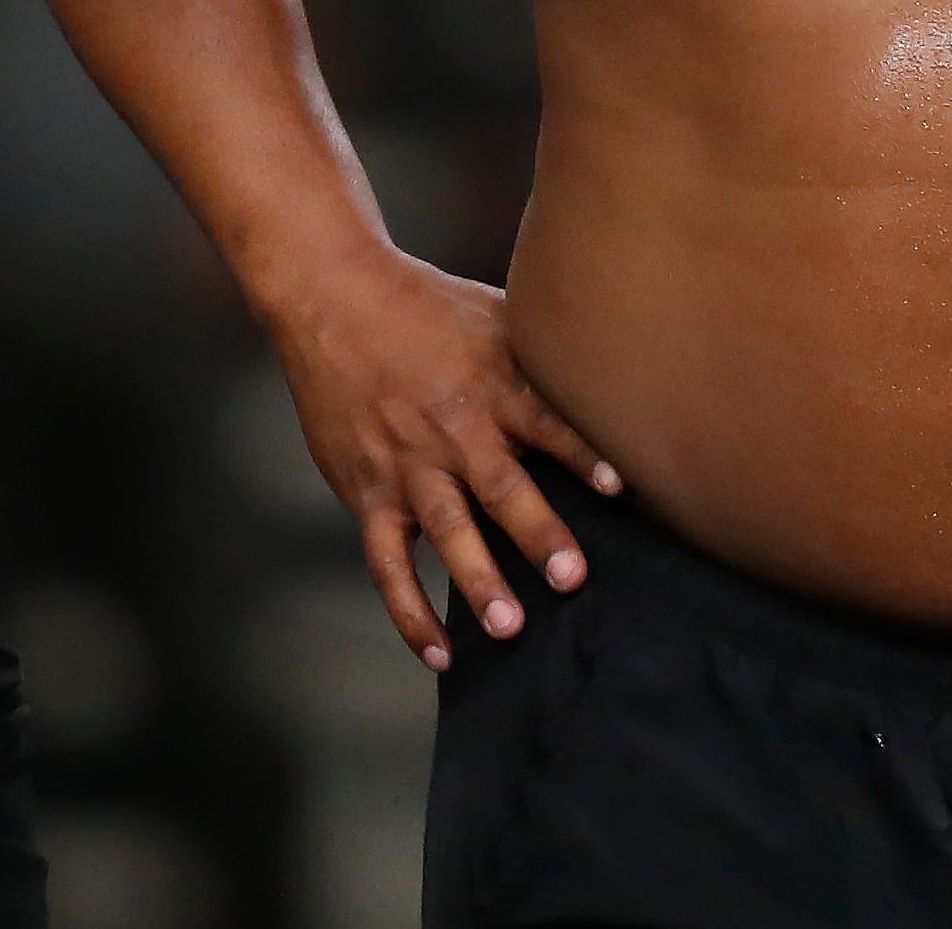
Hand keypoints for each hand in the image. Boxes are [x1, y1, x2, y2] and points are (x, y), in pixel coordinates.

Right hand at [265, 247, 621, 670]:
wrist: (331, 299)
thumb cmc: (425, 305)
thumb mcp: (495, 313)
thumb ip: (545, 350)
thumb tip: (613, 366)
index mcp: (490, 382)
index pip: (545, 422)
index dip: (582, 454)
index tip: (620, 488)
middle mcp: (450, 429)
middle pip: (499, 487)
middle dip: (537, 533)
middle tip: (571, 578)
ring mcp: (406, 466)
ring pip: (445, 532)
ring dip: (477, 581)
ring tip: (510, 627)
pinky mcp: (368, 493)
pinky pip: (387, 563)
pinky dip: (409, 611)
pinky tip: (439, 651)